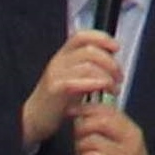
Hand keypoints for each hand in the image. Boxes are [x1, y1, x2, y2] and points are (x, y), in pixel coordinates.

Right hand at [20, 30, 125, 147]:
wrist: (34, 118)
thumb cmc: (59, 100)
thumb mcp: (76, 78)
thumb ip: (90, 68)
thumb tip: (114, 63)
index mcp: (64, 55)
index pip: (82, 36)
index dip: (101, 38)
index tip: (116, 48)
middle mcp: (59, 61)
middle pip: (90, 51)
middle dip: (111, 63)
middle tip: (119, 78)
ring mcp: (55, 74)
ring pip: (88, 66)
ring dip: (107, 77)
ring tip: (114, 89)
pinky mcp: (54, 89)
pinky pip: (77, 81)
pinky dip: (95, 84)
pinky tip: (104, 91)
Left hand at [69, 102, 150, 154]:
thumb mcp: (124, 142)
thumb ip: (108, 127)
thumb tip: (81, 113)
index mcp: (131, 129)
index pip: (107, 109)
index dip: (85, 108)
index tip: (71, 112)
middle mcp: (130, 139)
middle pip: (100, 121)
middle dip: (81, 127)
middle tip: (76, 136)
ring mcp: (124, 154)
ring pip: (92, 140)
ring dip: (80, 145)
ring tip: (81, 152)